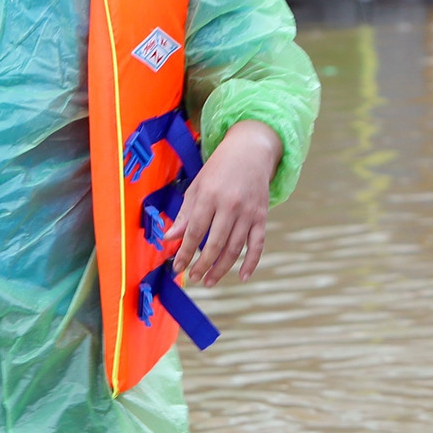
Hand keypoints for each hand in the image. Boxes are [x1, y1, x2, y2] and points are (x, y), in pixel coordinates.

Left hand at [162, 120, 282, 287]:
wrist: (250, 151)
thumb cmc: (218, 170)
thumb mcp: (196, 187)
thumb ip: (185, 214)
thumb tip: (169, 238)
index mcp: (209, 196)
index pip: (194, 231)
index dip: (184, 252)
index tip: (177, 268)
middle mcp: (230, 205)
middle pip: (215, 243)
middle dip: (202, 264)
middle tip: (193, 277)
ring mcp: (248, 212)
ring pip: (235, 248)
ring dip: (221, 268)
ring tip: (209, 281)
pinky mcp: (262, 217)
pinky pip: (258, 245)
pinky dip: (251, 263)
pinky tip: (242, 277)